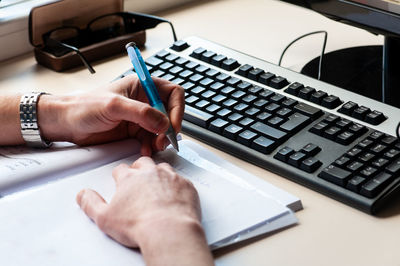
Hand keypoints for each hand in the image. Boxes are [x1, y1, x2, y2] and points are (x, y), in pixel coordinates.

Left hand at [39, 75, 183, 154]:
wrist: (66, 123)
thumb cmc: (83, 107)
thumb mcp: (114, 106)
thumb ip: (141, 113)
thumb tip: (163, 123)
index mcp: (142, 86)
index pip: (172, 93)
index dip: (177, 109)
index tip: (172, 125)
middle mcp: (143, 101)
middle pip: (170, 113)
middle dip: (169, 128)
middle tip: (162, 140)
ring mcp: (140, 117)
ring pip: (162, 129)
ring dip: (161, 139)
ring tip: (153, 146)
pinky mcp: (134, 131)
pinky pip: (151, 139)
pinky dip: (151, 146)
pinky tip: (144, 150)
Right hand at [76, 157, 213, 265]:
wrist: (168, 230)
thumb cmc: (139, 225)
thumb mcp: (104, 218)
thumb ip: (91, 203)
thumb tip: (83, 195)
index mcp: (130, 178)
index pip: (121, 169)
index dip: (119, 175)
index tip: (120, 180)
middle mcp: (150, 173)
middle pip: (143, 163)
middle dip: (140, 169)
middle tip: (139, 179)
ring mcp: (170, 177)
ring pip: (163, 168)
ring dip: (159, 174)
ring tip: (157, 186)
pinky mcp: (186, 185)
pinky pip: (181, 179)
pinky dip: (177, 185)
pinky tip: (175, 195)